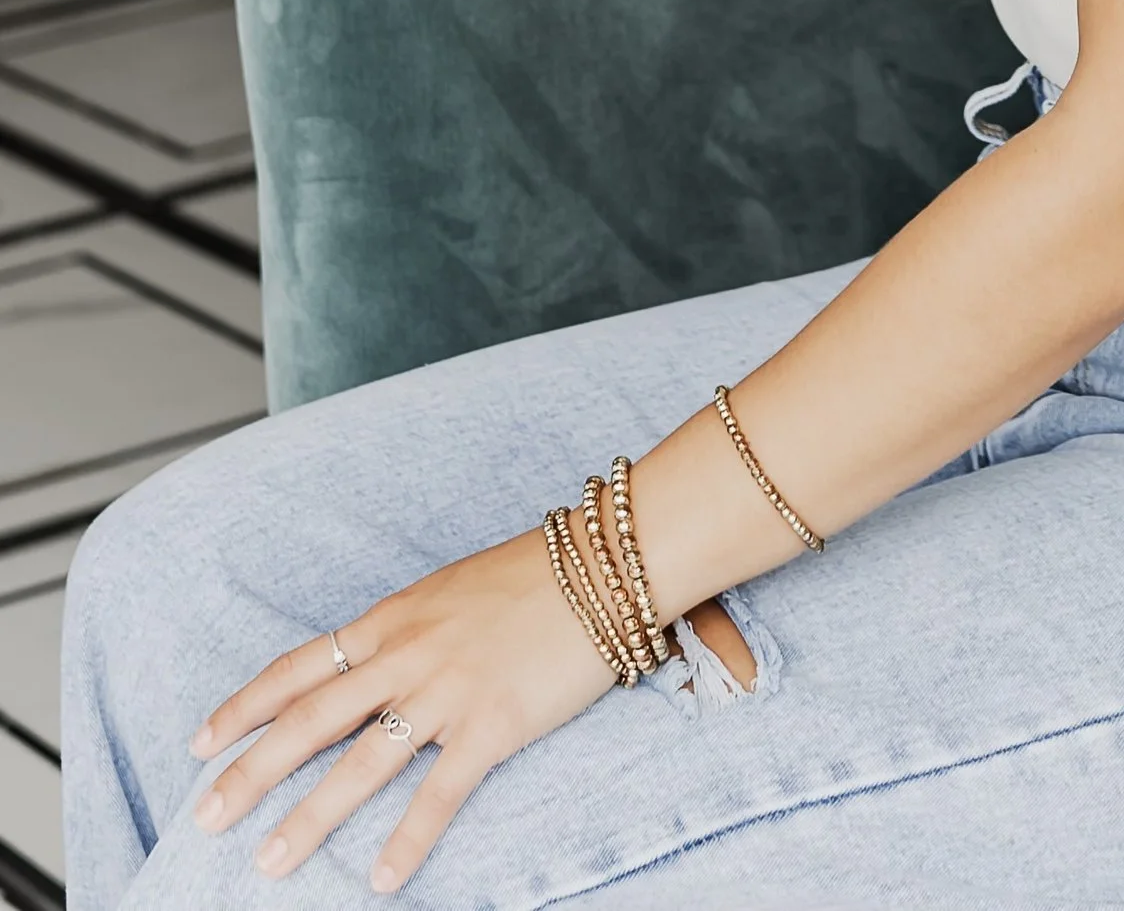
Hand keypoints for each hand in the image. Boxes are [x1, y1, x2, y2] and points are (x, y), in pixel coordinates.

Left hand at [187, 523, 619, 891]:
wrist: (609, 558)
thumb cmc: (536, 572)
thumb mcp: (451, 589)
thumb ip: (406, 629)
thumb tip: (369, 666)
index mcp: (394, 618)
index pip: (299, 667)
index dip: (245, 706)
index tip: (200, 743)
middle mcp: (408, 654)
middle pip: (310, 721)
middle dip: (251, 772)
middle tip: (205, 817)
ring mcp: (449, 690)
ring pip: (360, 763)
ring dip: (310, 817)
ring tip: (269, 862)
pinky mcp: (495, 722)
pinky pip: (440, 791)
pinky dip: (408, 839)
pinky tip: (383, 878)